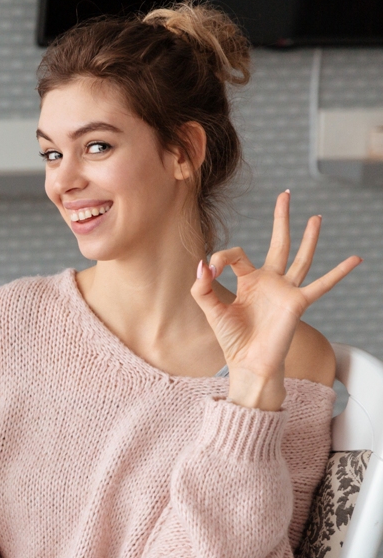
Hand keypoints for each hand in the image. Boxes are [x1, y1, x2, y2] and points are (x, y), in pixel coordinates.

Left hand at [192, 191, 360, 410]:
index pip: (235, 255)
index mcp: (247, 280)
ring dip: (309, 237)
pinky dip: (339, 273)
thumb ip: (201, 288)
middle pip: (277, 243)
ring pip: (300, 258)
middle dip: (281, 219)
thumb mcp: (211, 310)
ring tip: (315, 217)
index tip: (210, 272)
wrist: (248, 362)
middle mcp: (269, 281)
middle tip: (285, 195)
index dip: (221, 259)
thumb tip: (203, 265)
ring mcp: (285, 290)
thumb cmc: (231, 338)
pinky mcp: (297, 302)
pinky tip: (355, 258)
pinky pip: (322, 285)